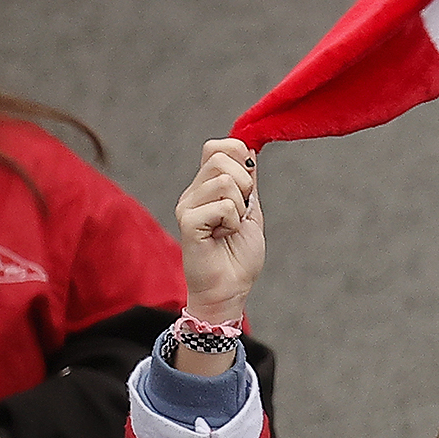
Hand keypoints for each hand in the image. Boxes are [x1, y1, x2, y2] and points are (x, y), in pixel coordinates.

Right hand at [174, 138, 263, 334]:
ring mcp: (188, 205)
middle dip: (245, 184)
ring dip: (240, 208)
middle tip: (240, 213)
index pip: (216, 147)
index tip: (249, 182)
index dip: (238, 154)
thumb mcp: (251, 212)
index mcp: (207, 187)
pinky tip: (223, 236)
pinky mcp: (187, 221)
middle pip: (221, 157)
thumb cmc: (238, 257)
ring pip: (225, 181)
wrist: (229, 290)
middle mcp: (193, 192)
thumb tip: (250, 151)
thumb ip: (248, 184)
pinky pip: (223, 206)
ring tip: (230, 228)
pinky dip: (233, 223)